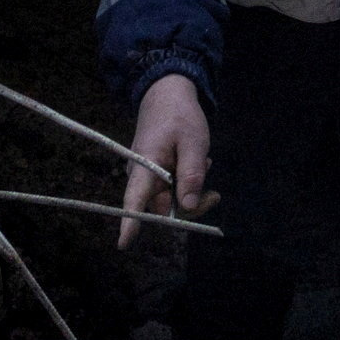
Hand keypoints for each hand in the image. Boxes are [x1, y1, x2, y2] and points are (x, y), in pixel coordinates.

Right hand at [124, 72, 214, 248]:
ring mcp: (148, 177)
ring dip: (192, 192)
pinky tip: (200, 164)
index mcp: (144, 166)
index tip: (124, 245)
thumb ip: (191, 174)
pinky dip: (188, 182)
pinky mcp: (156, 175)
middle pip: (163, 209)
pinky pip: (173, 190)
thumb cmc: (179, 115)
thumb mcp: (193, 141)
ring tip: (207, 164)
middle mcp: (141, 176)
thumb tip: (188, 208)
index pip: (134, 199)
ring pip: (171, 201)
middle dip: (190, 206)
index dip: (130, 223)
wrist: (167, 94)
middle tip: (215, 195)